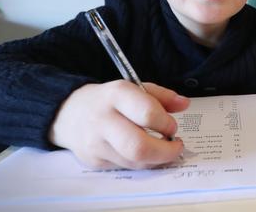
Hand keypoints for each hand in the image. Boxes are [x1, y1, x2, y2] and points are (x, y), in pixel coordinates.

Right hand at [49, 80, 189, 169]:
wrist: (70, 113)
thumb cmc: (109, 100)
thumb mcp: (134, 88)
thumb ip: (161, 96)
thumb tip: (184, 104)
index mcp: (117, 94)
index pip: (147, 113)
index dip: (166, 123)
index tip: (173, 127)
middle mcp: (103, 119)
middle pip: (139, 146)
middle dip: (165, 151)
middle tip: (176, 146)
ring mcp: (96, 143)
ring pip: (134, 162)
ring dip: (156, 159)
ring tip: (164, 150)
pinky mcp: (94, 161)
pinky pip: (125, 167)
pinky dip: (142, 163)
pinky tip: (146, 154)